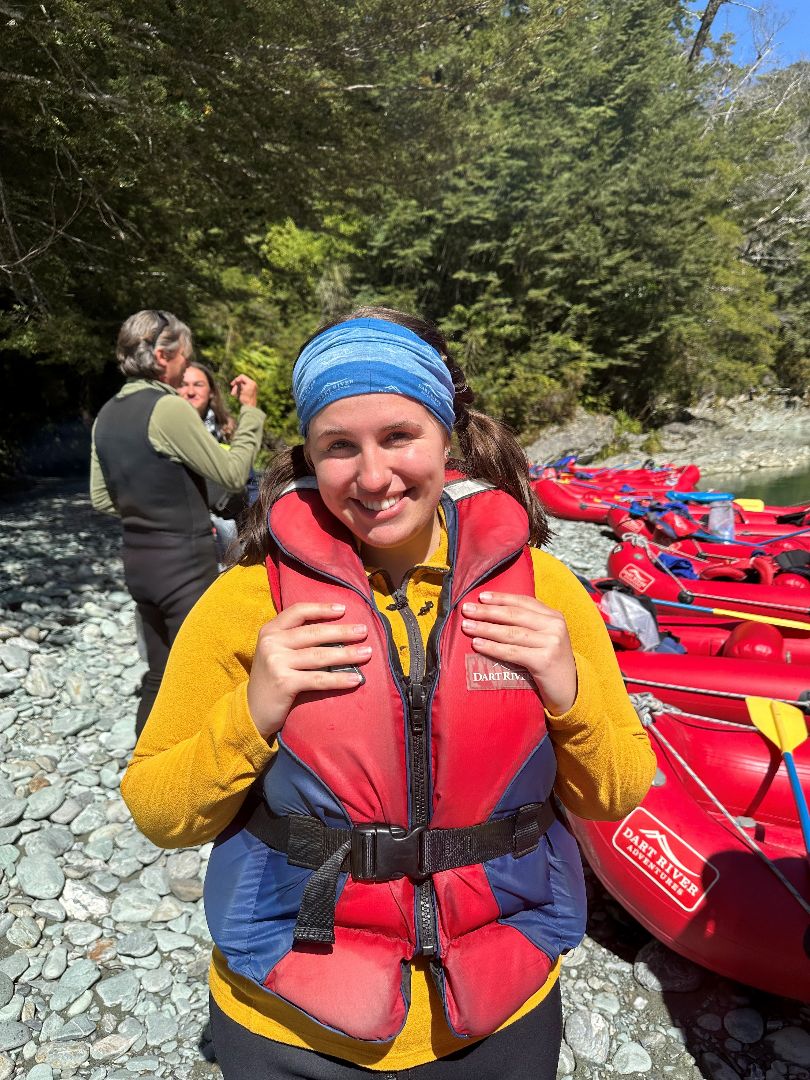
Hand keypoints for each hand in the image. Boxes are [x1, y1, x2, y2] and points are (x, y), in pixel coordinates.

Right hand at [230, 374, 258, 407]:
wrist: (250, 407)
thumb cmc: (246, 399)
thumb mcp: (241, 390)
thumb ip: (239, 384)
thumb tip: (237, 381)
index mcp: (251, 382)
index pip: (242, 376)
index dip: (236, 380)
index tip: (232, 384)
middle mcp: (253, 384)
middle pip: (241, 381)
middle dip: (236, 386)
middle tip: (233, 393)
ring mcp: (252, 388)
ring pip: (241, 386)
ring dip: (236, 389)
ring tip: (233, 395)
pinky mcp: (250, 391)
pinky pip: (243, 389)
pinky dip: (239, 391)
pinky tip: (236, 396)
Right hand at [247, 603, 370, 739]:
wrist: (252, 710)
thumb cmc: (271, 678)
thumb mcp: (275, 651)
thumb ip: (294, 638)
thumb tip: (334, 628)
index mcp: (270, 631)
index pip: (298, 612)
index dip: (322, 609)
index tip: (343, 609)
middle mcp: (272, 643)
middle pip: (314, 633)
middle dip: (342, 632)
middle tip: (364, 631)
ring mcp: (277, 662)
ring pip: (319, 656)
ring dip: (347, 654)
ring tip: (367, 652)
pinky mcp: (284, 683)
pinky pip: (318, 679)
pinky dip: (339, 679)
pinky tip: (356, 679)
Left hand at [461, 592, 576, 714]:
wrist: (570, 690)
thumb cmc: (550, 662)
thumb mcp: (545, 637)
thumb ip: (528, 624)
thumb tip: (493, 612)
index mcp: (554, 616)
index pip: (523, 601)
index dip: (501, 598)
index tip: (481, 596)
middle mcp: (555, 626)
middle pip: (514, 615)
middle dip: (488, 611)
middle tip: (466, 609)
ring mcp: (551, 643)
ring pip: (511, 633)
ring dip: (486, 628)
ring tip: (467, 626)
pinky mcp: (544, 661)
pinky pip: (512, 652)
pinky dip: (492, 648)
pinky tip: (477, 644)